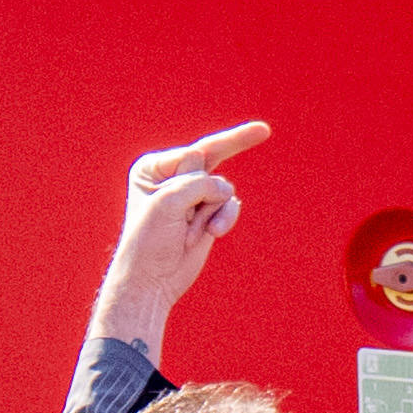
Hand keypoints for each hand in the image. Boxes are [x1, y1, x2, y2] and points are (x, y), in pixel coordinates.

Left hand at [96, 120, 270, 335]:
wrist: (153, 281)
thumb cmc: (150, 242)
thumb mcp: (170, 202)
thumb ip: (201, 181)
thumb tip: (225, 187)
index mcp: (152, 169)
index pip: (193, 156)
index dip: (194, 178)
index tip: (178, 196)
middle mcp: (172, 177)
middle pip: (213, 159)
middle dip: (212, 181)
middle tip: (262, 130)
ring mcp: (192, 194)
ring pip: (223, 188)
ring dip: (211, 212)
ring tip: (189, 234)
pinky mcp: (208, 212)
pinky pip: (231, 203)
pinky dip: (225, 218)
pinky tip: (213, 234)